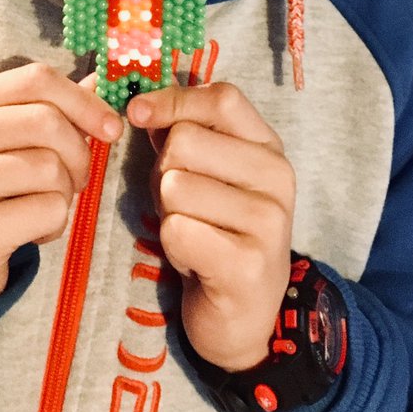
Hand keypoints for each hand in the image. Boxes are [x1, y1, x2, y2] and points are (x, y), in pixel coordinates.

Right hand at [0, 63, 123, 295]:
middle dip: (79, 153)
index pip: (34, 79)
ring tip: (46, 204)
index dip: (83, 100)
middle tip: (77, 178)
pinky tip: (34, 231)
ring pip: (48, 168)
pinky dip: (56, 223)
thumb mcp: (7, 137)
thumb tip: (99, 81)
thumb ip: (49, 108)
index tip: (111, 128)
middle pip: (45, 122)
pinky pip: (47, 211)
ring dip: (65, 192)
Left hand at [127, 82, 294, 370]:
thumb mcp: (206, 173)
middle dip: (162, 171)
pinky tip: (195, 259)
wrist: (241, 312)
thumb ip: (183, 133)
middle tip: (181, 203)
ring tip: (192, 231)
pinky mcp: (248, 265)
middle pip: (184, 141)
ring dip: (167, 212)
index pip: (223, 99)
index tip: (136, 112)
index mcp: (268, 146)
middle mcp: (277, 177)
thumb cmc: (215, 228)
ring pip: (174, 186)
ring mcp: (268, 221)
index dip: (173, 99)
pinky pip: (176, 230)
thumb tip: (141, 105)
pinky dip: (172, 246)